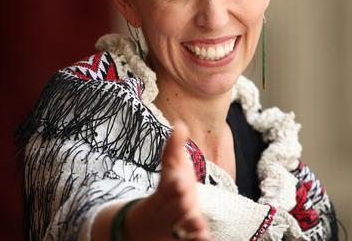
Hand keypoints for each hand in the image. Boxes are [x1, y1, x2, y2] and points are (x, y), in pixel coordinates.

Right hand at [126, 122, 211, 239]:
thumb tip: (180, 124)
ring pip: (182, 230)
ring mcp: (176, 228)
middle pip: (176, 209)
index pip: (169, 187)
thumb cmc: (166, 192)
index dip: (175, 186)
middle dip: (182, 207)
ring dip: (191, 229)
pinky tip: (207, 240)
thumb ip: (174, 147)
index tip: (180, 183)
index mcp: (167, 191)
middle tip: (189, 205)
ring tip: (201, 230)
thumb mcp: (171, 168)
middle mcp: (171, 211)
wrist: (144, 228)